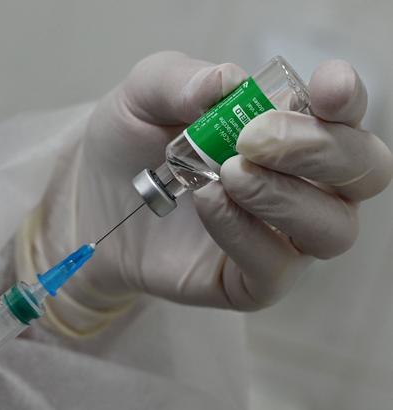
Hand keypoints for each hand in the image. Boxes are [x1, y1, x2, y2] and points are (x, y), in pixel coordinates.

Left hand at [42, 52, 391, 310]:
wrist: (94, 203)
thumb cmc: (131, 145)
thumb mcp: (143, 97)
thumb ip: (181, 81)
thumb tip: (227, 82)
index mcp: (292, 129)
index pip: (347, 117)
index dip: (348, 101)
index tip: (327, 89)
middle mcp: (303, 184)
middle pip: (363, 173)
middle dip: (317, 150)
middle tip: (252, 138)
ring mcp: (282, 237)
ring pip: (334, 229)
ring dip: (284, 197)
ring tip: (226, 174)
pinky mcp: (251, 281)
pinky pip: (275, 269)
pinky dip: (245, 233)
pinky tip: (207, 203)